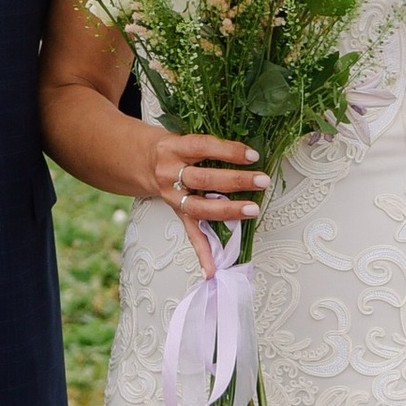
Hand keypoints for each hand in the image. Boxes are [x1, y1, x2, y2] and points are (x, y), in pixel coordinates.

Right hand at [141, 132, 267, 276]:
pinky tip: (212, 269)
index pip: (202, 147)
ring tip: (252, 210)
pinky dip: (202, 254)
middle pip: (203, 179)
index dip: (228, 151)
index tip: (252, 155)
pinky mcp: (177, 213)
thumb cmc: (174, 148)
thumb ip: (210, 143)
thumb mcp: (185, 136)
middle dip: (235, 180)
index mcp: (174, 148)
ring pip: (199, 206)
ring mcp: (172, 196)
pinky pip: (190, 234)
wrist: (144, 161)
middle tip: (261, 180)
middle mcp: (169, 173)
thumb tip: (250, 150)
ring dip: (228, 210)